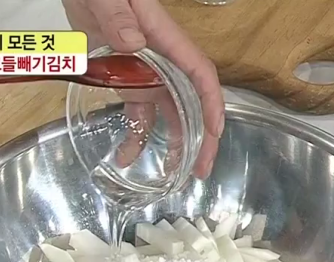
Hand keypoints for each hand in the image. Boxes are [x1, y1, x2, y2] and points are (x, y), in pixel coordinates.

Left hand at [62, 0, 223, 178]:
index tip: (214, 131)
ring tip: (175, 174)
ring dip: (174, 142)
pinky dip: (134, 135)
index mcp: (165, 38)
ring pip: (167, 112)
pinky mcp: (125, 78)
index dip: (211, 103)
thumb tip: (134, 44)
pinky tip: (125, 157)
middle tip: (201, 168)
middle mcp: (161, 59)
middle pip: (190, 100)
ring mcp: (145, 71)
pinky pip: (136, 111)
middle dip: (200, 136)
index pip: (199, 73)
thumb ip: (119, 16)